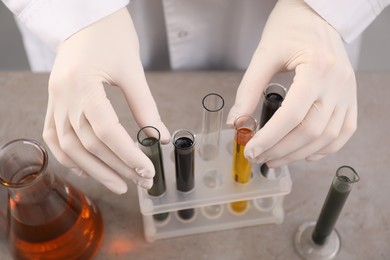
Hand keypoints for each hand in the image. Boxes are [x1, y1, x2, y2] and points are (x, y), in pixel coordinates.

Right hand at [43, 8, 169, 193]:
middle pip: (88, 144)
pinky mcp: (54, 101)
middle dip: (116, 167)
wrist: (87, 17)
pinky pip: (55, 136)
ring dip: (95, 169)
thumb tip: (161, 137)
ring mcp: (55, 99)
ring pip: (69, 146)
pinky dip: (69, 156)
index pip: (106, 131)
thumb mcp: (132, 70)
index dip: (128, 154)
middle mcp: (63, 95)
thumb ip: (145, 106)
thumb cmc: (111, 35)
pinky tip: (87, 169)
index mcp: (83, 84)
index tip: (147, 170)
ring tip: (119, 184)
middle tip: (140, 181)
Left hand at [227, 0, 356, 166]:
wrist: (315, 15)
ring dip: (299, 154)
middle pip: (311, 130)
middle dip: (281, 150)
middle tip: (258, 157)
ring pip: (328, 136)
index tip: (251, 149)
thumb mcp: (264, 55)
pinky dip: (324, 148)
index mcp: (317, 68)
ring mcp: (347, 92)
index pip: (292, 115)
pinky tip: (304, 154)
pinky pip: (344, 132)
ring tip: (274, 159)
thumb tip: (236, 122)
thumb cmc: (289, 29)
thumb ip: (249, 90)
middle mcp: (338, 82)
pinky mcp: (350, 97)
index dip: (270, 138)